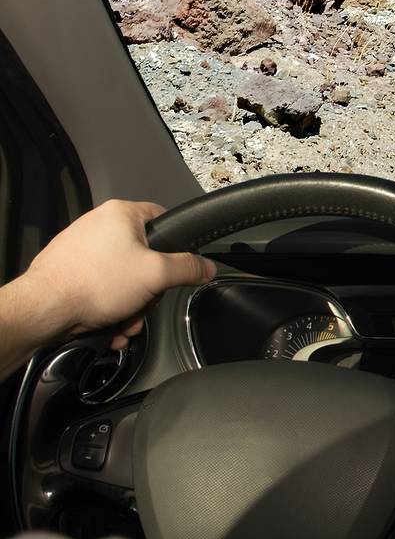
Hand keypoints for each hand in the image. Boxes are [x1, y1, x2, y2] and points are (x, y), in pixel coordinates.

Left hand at [13, 200, 215, 347]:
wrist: (44, 310)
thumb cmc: (93, 283)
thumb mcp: (157, 275)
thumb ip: (189, 268)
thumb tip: (206, 267)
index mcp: (120, 214)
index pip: (163, 219)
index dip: (176, 245)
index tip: (178, 266)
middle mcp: (98, 226)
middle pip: (144, 256)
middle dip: (148, 289)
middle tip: (144, 302)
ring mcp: (80, 248)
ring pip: (122, 277)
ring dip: (130, 305)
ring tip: (124, 321)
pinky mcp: (68, 270)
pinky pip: (101, 288)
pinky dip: (109, 308)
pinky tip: (109, 324)